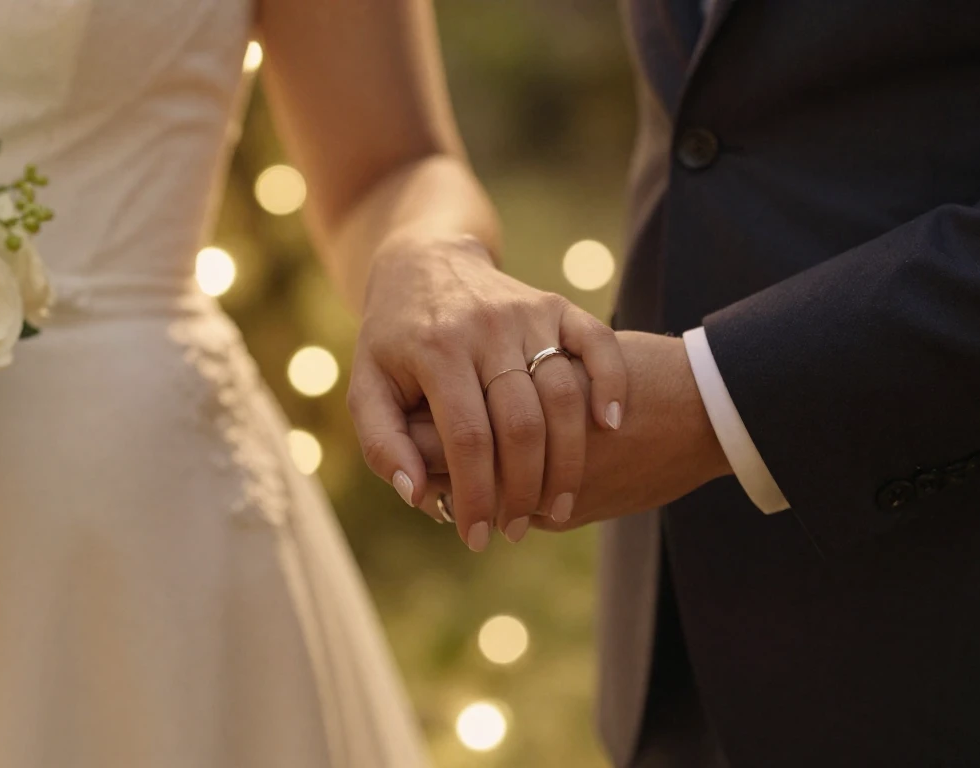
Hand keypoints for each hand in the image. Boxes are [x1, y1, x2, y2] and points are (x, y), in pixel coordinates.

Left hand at [348, 232, 627, 550]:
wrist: (424, 263)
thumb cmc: (393, 341)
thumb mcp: (367, 387)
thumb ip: (382, 443)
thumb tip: (415, 492)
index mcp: (436, 350)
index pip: (466, 437)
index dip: (476, 495)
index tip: (477, 537)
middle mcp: (485, 328)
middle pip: (521, 423)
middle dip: (523, 489)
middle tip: (517, 529)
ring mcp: (526, 314)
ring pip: (562, 394)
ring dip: (567, 459)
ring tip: (557, 506)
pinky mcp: (555, 305)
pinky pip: (596, 343)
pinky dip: (611, 382)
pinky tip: (610, 426)